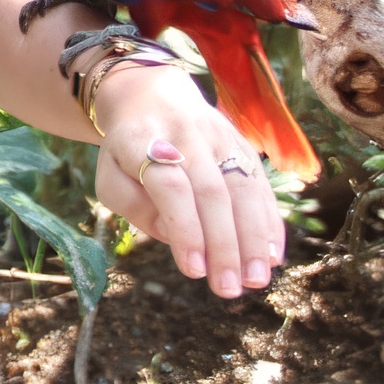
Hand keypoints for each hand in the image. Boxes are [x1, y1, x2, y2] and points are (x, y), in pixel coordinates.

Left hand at [92, 63, 285, 299]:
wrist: (152, 95)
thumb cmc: (127, 150)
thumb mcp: (109, 175)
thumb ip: (134, 206)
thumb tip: (176, 237)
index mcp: (143, 140)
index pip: (170, 186)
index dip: (185, 229)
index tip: (194, 271)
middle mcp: (186, 135)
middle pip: (212, 191)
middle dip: (223, 245)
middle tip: (228, 288)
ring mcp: (220, 137)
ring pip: (243, 187)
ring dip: (253, 238)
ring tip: (256, 279)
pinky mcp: (244, 144)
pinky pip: (261, 184)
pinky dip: (269, 221)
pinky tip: (273, 255)